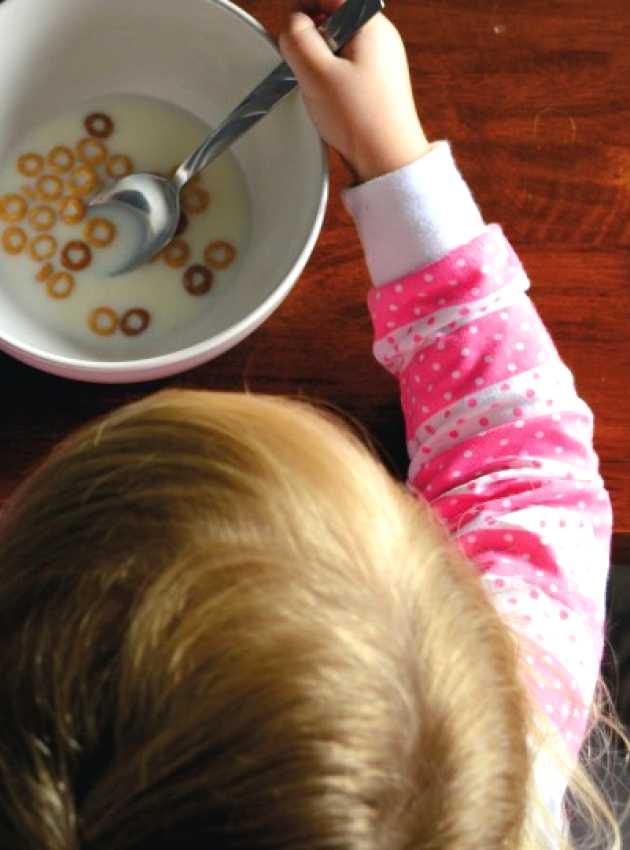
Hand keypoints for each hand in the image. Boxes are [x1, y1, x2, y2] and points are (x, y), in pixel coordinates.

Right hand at [278, 0, 430, 182]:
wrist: (389, 161)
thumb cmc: (360, 120)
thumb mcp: (316, 73)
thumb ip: (297, 38)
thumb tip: (293, 21)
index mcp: (370, 23)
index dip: (302, 4)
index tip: (288, 29)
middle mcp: (380, 36)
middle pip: (332, 15)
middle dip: (310, 35)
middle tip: (302, 65)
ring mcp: (381, 59)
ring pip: (337, 42)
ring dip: (319, 58)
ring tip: (319, 87)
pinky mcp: (377, 81)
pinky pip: (345, 64)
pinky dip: (330, 75)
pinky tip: (331, 98)